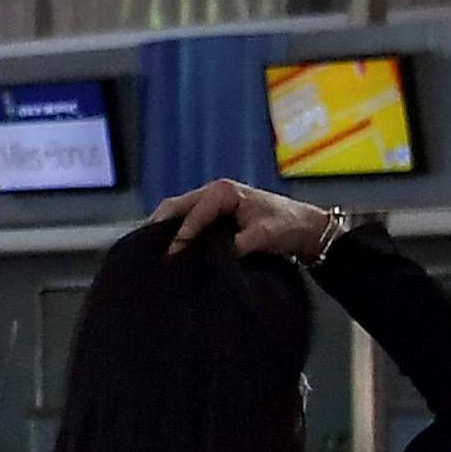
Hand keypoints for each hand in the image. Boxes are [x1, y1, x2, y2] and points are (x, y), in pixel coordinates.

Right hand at [160, 179, 339, 264]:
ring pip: (179, 210)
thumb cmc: (286, 227)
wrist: (306, 228)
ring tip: (151, 248)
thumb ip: (233, 247)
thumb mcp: (261, 237)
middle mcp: (215, 191)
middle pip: (176, 206)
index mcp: (224, 192)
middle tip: (143, 247)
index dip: (180, 236)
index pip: (193, 215)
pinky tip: (168, 245)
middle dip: (159, 225)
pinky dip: (176, 229)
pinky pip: (188, 217)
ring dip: (165, 227)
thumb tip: (209, 260)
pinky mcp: (216, 212)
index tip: (171, 257)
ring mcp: (214, 200)